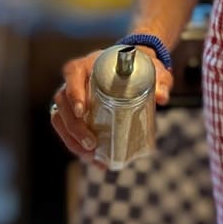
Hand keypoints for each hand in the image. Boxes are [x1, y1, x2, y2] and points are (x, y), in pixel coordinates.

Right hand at [49, 48, 174, 161]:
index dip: (73, 93)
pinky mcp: (75, 112)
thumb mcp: (153, 70)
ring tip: (91, 156)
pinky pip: (66, 129)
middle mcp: (75, 79)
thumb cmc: (140, 67)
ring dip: (71, 140)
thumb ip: (160, 80)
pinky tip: (93, 159)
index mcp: (89, 64)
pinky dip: (76, 145)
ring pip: (60, 118)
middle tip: (92, 143)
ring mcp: (72, 96)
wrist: (133, 70)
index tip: (83, 111)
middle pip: (62, 101)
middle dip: (74, 127)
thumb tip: (162, 98)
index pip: (72, 73)